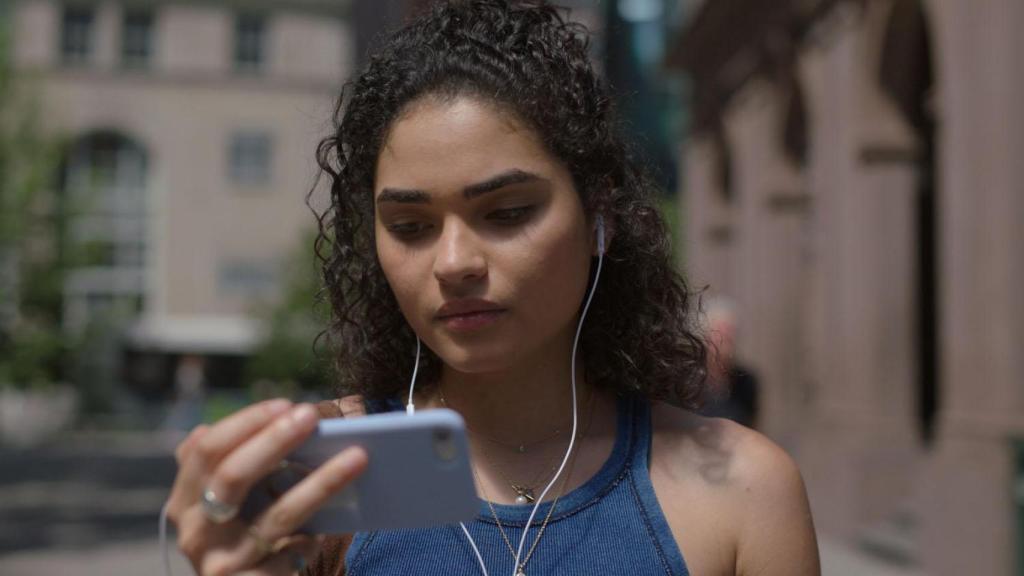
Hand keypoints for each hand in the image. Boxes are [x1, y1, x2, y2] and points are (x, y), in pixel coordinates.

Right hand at [164, 400, 368, 575]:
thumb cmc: (243, 538)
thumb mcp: (228, 505)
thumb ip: (232, 466)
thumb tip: (262, 419)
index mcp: (185, 500)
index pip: (206, 450)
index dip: (245, 423)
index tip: (286, 404)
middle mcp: (195, 531)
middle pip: (233, 475)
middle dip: (275, 441)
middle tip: (313, 416)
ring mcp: (221, 562)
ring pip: (279, 515)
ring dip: (322, 482)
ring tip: (358, 457)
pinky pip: (293, 553)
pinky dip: (315, 535)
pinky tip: (336, 524)